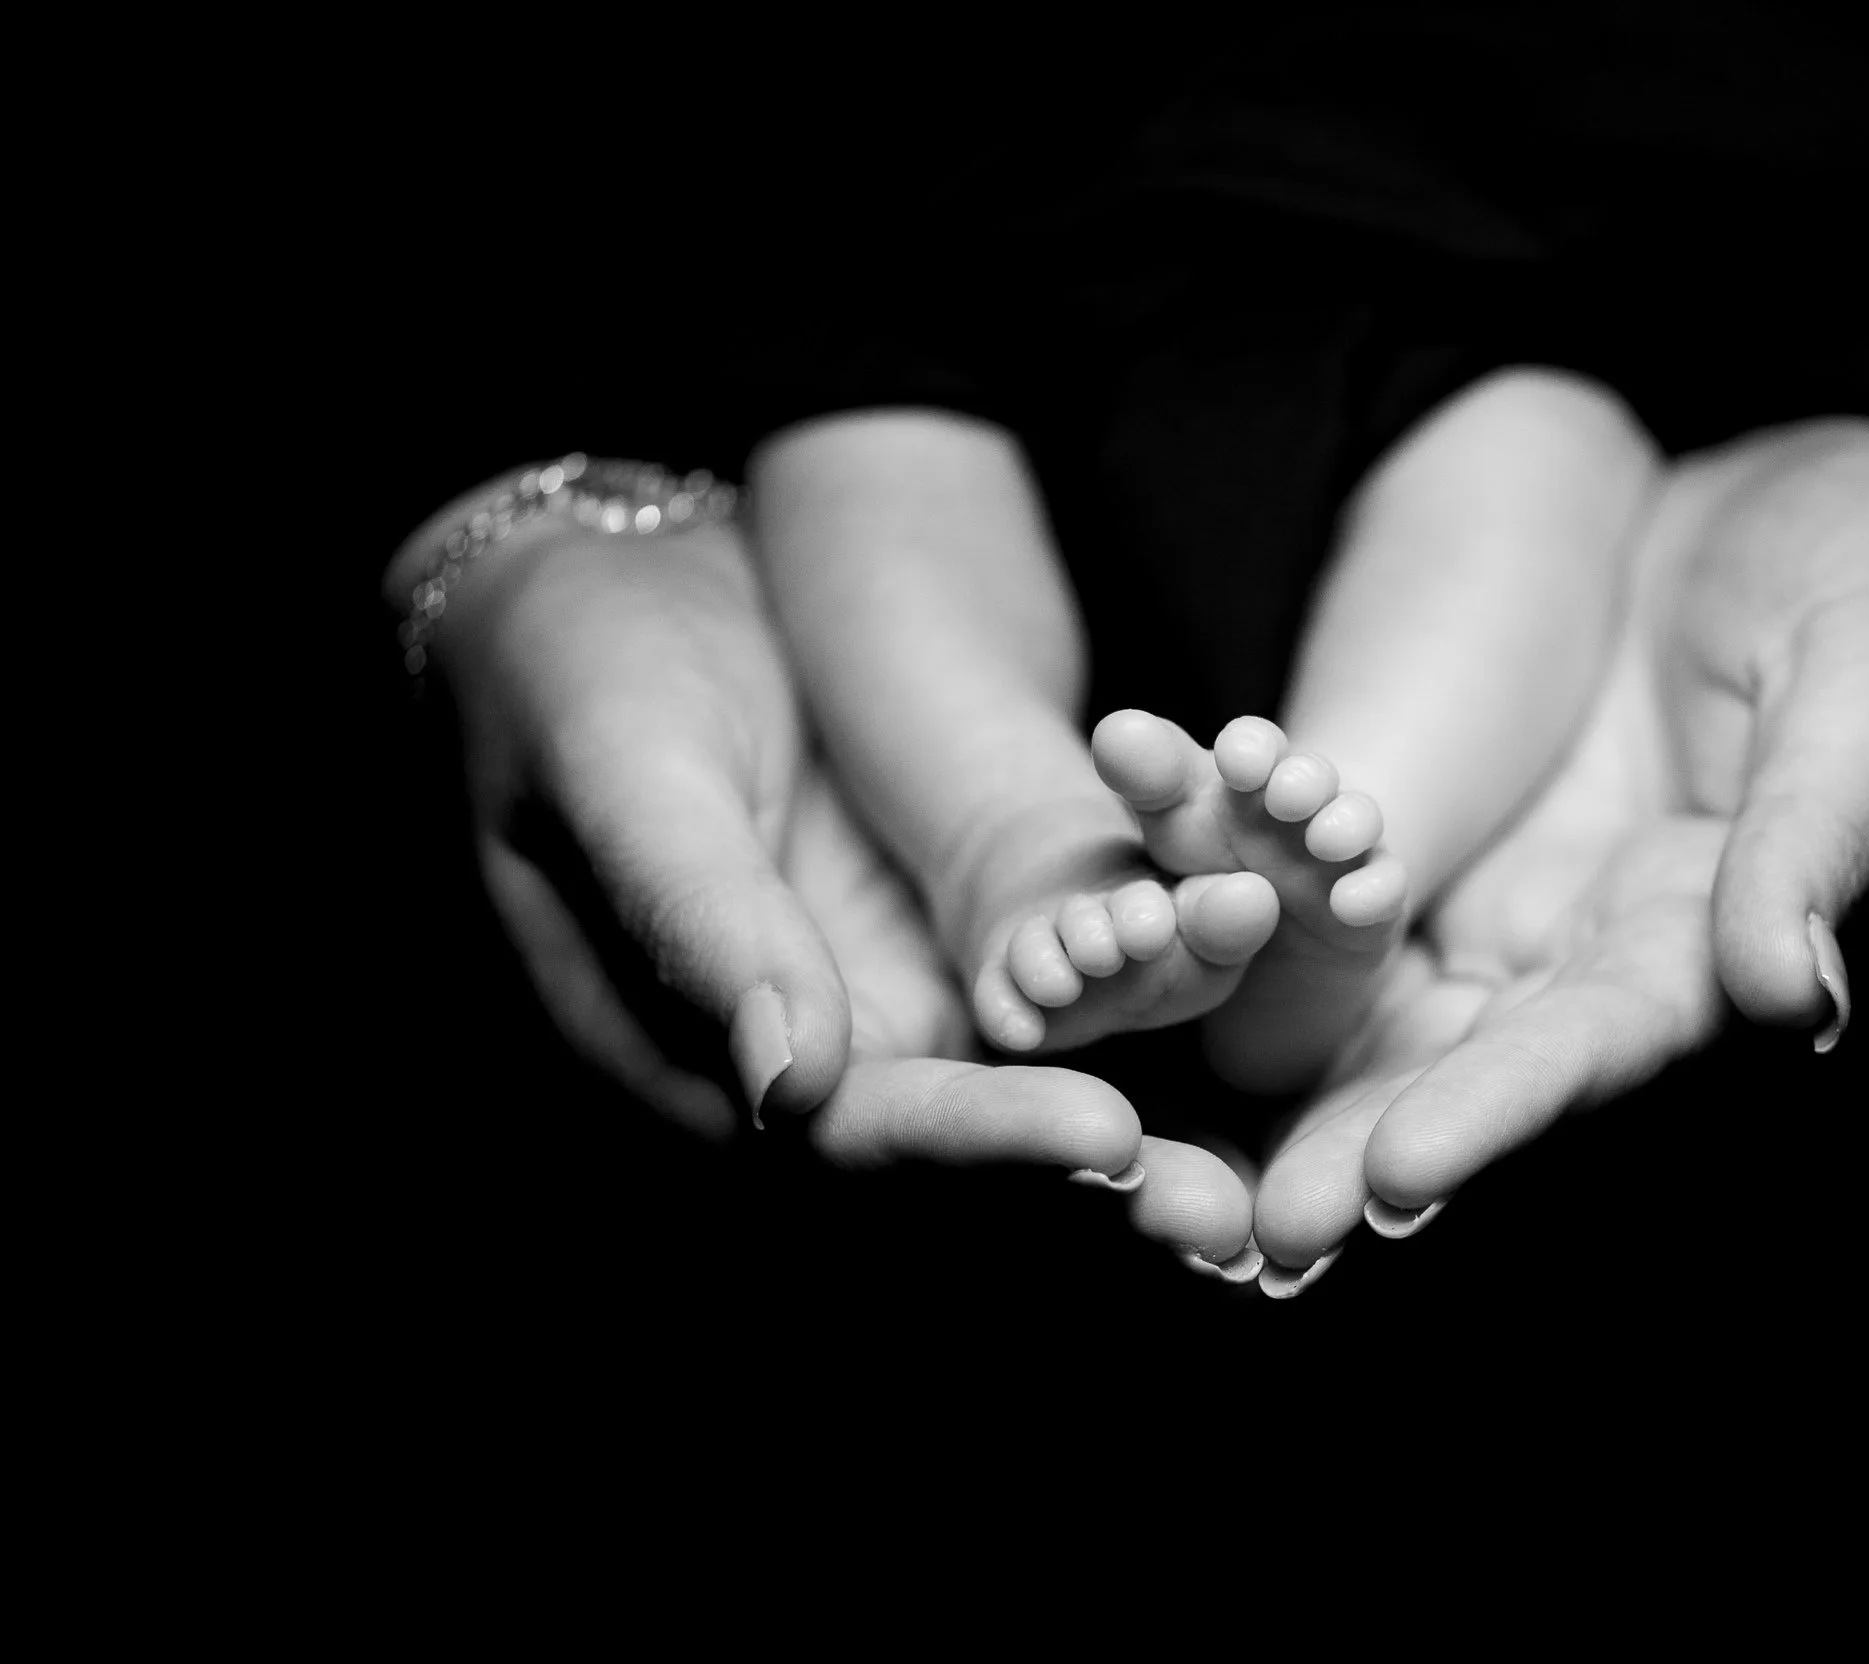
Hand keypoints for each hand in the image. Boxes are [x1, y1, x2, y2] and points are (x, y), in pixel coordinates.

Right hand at [403, 490, 1258, 1271]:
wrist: (616, 575)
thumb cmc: (573, 666)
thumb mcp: (622, 770)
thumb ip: (697, 920)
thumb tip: (784, 1087)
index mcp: (693, 1052)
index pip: (849, 1135)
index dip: (978, 1144)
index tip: (1104, 1137)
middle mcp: (807, 1051)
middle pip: (960, 1143)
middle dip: (1092, 1182)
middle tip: (1225, 1212)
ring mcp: (886, 993)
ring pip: (1027, 1075)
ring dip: (1146, 1113)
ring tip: (1261, 1157)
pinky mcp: (949, 927)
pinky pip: (1058, 974)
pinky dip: (1150, 987)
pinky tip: (1247, 980)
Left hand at [1248, 419, 1868, 1284]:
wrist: (1822, 494)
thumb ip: (1820, 837)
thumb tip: (1790, 998)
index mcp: (1713, 934)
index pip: (1601, 1047)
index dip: (1501, 1116)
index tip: (1397, 1177)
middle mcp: (1597, 943)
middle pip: (1470, 1068)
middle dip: (1362, 1149)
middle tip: (1254, 1235)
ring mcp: (1512, 890)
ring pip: (1385, 1006)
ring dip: (1286, 1087)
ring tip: (1167, 1169)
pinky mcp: (1441, 821)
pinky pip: (1329, 880)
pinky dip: (1246, 924)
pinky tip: (1152, 952)